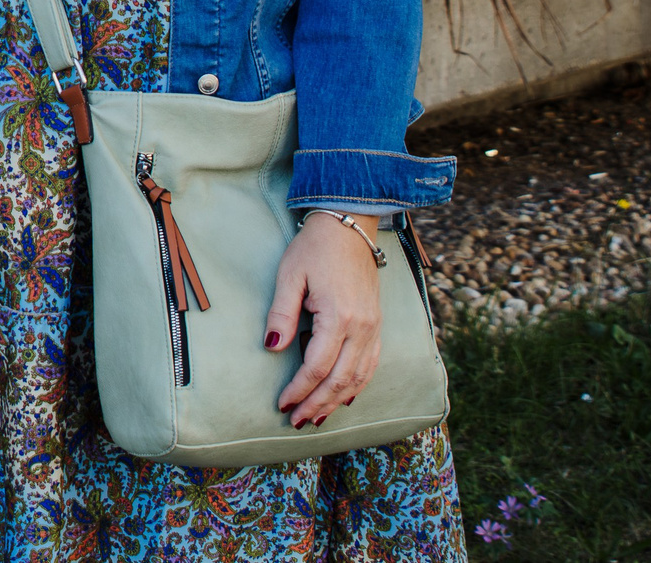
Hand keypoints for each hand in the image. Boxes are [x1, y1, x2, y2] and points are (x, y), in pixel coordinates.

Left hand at [266, 213, 383, 428]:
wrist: (348, 229)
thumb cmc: (314, 249)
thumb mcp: (289, 276)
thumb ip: (281, 313)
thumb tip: (272, 346)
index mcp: (339, 317)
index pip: (317, 367)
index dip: (299, 389)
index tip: (281, 404)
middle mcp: (363, 328)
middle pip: (339, 380)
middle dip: (317, 404)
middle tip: (296, 422)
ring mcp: (374, 328)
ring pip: (359, 377)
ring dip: (337, 401)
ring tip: (317, 418)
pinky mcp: (378, 325)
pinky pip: (371, 365)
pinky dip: (358, 385)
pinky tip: (345, 397)